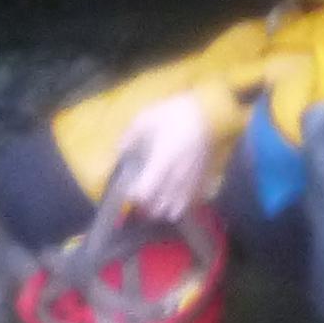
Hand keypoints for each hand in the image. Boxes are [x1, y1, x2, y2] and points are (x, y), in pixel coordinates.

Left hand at [101, 93, 217, 224]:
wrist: (205, 112)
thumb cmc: (173, 115)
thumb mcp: (145, 119)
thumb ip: (129, 138)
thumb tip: (118, 152)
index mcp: (162, 161)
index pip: (145, 192)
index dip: (134, 195)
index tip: (129, 189)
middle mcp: (177, 176)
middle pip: (159, 206)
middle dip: (147, 206)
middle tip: (141, 195)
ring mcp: (191, 181)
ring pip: (175, 209)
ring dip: (163, 208)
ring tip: (157, 198)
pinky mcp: (202, 181)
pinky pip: (189, 204)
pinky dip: (179, 205)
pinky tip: (173, 196)